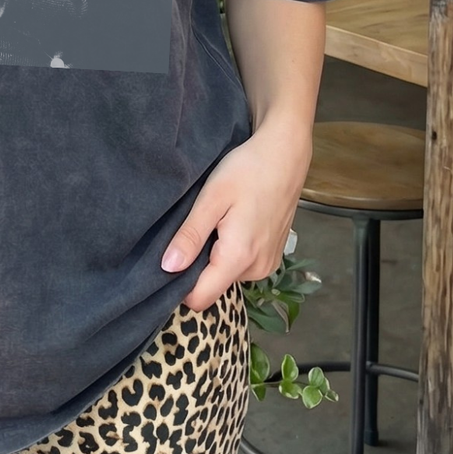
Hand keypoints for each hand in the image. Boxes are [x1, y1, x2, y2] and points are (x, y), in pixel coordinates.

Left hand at [159, 120, 311, 310]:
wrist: (284, 155)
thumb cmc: (248, 170)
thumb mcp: (212, 198)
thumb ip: (190, 236)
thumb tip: (168, 267)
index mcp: (239, 257)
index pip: (201, 298)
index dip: (179, 285)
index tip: (171, 259)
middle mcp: (257, 270)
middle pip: (213, 286)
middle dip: (198, 266)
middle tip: (197, 228)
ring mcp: (268, 265)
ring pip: (227, 275)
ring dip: (215, 256)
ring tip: (217, 221)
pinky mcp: (273, 256)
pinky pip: (242, 266)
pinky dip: (232, 251)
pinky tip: (233, 223)